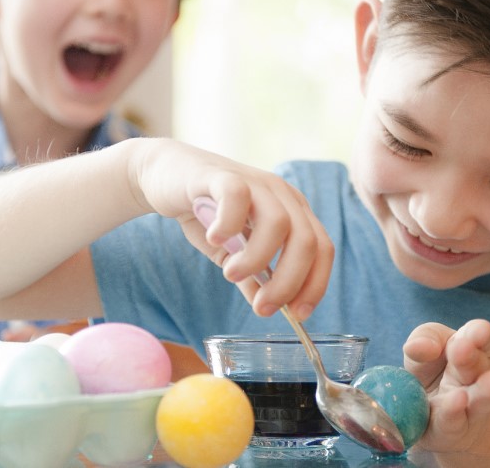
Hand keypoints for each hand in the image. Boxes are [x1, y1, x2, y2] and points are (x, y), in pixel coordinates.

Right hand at [128, 139, 332, 318]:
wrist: (166, 177)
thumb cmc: (207, 215)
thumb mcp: (233, 254)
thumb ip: (252, 278)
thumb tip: (267, 307)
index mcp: (293, 212)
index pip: (322, 250)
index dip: (315, 285)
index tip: (297, 314)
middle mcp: (281, 195)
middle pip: (307, 241)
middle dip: (288, 282)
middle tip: (262, 307)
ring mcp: (254, 181)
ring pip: (279, 222)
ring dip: (257, 259)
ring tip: (231, 274)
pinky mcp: (222, 175)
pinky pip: (238, 197)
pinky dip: (229, 225)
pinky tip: (214, 239)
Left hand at [402, 319, 489, 452]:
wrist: (427, 419)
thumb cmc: (429, 373)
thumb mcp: (421, 352)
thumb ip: (421, 342)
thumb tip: (416, 347)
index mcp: (472, 348)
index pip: (481, 336)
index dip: (479, 333)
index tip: (478, 331)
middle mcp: (478, 376)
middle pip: (478, 364)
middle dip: (470, 356)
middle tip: (462, 347)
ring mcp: (470, 406)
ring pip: (479, 397)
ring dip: (484, 390)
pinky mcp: (454, 430)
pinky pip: (454, 421)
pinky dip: (455, 412)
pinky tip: (456, 402)